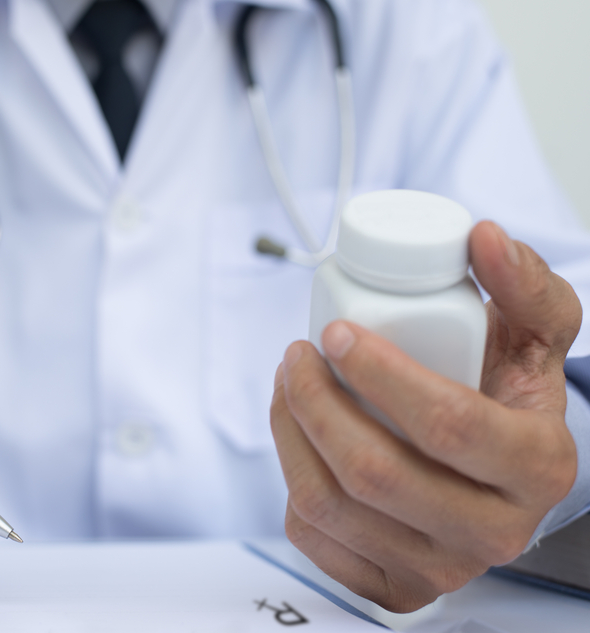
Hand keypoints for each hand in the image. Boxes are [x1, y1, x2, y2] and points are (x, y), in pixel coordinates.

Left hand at [270, 221, 581, 611]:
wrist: (499, 473)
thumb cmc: (506, 396)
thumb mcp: (534, 336)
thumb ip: (523, 284)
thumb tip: (483, 238)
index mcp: (537, 466)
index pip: (446, 423)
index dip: (378, 372)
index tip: (336, 333)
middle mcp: (494, 531)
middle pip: (375, 472)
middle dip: (314, 401)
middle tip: (296, 357)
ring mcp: (442, 568)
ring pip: (332, 504)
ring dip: (289, 432)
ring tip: (287, 386)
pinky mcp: (395, 586)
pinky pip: (315, 537)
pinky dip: (291, 480)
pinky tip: (301, 440)